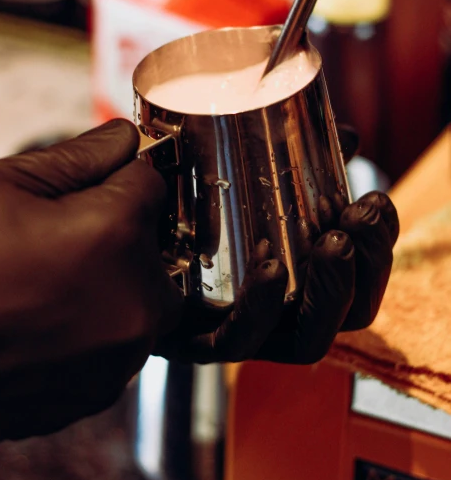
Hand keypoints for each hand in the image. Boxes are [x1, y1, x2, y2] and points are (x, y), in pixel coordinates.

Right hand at [0, 120, 181, 446]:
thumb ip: (77, 156)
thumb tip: (122, 137)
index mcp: (116, 235)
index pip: (149, 183)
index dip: (116, 177)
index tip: (90, 186)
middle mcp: (134, 299)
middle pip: (152, 243)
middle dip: (119, 230)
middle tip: (58, 234)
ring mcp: (120, 355)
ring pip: (139, 296)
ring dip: (109, 281)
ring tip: (45, 280)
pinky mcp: (99, 393)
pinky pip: (116, 342)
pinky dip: (94, 326)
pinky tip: (43, 319)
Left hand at [155, 119, 397, 365]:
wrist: (103, 224)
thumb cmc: (173, 200)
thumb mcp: (236, 169)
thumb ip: (293, 156)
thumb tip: (352, 137)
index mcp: (291, 271)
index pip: (354, 275)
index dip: (377, 245)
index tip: (375, 201)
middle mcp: (272, 309)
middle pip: (342, 311)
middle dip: (365, 266)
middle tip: (359, 216)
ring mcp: (236, 329)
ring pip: (304, 338)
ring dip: (330, 292)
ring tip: (332, 242)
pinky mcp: (190, 340)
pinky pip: (233, 342)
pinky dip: (259, 310)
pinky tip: (271, 270)